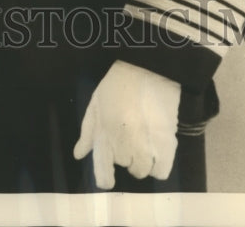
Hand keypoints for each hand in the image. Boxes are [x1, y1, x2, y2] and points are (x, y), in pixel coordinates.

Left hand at [73, 60, 180, 189]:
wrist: (146, 65)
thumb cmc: (117, 83)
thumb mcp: (96, 104)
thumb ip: (87, 133)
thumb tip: (79, 156)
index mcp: (104, 133)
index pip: (102, 169)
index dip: (105, 178)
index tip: (109, 180)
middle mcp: (123, 142)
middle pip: (125, 166)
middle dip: (127, 156)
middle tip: (131, 139)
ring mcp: (145, 143)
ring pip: (142, 170)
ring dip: (143, 162)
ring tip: (145, 145)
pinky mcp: (165, 140)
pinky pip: (162, 170)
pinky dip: (159, 166)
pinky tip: (159, 153)